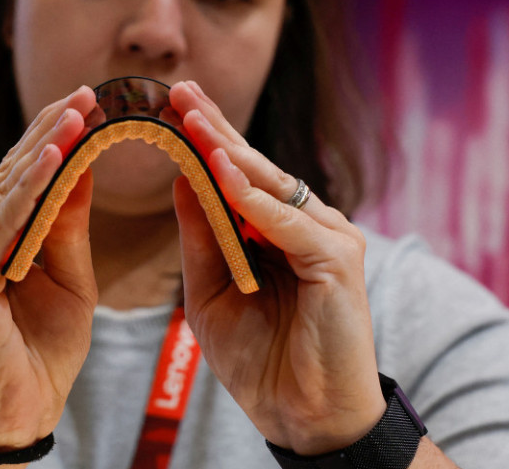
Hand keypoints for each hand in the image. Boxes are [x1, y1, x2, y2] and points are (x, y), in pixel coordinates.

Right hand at [0, 86, 98, 449]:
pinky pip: (1, 222)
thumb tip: (82, 161)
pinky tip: (56, 154)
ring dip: (47, 146)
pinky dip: (30, 188)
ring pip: (7, 189)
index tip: (90, 101)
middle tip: (91, 90)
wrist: (9, 420)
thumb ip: (65, 223)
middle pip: (11, 172)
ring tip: (81, 108)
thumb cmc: (38, 354)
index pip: (18, 176)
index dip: (53, 136)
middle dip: (54, 129)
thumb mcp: (67, 278)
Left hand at [168, 80, 385, 455]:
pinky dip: (256, 202)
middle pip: (255, 167)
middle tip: (178, 91)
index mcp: (276, 231)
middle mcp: (306, 224)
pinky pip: (290, 224)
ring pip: (272, 186)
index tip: (169, 105)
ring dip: (230, 153)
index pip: (238, 174)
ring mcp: (328, 238)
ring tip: (193, 120)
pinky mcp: (339, 261)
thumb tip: (182, 178)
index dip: (205, 140)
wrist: (304, 417)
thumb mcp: (211, 292)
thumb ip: (202, 237)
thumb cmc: (260, 360)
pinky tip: (225, 175)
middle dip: (214, 129)